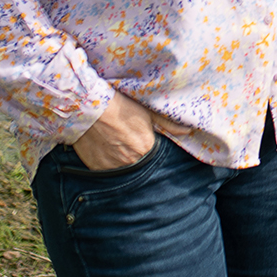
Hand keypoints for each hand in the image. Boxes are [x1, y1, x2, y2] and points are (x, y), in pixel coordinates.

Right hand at [72, 92, 190, 170]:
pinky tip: (105, 148)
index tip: (144, 141)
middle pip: (138, 164)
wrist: (88, 107)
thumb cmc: (120, 106)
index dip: (149, 149)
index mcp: (145, 148)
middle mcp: (129, 162)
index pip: (154, 156)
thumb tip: (188, 131)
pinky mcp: (95, 168)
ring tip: (116, 144)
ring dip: (122, 161)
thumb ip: (168, 124)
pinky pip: (105, 170)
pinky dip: (107, 162)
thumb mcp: (147, 112)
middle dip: (137, 157)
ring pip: (122, 169)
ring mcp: (111, 167)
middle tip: (128, 141)